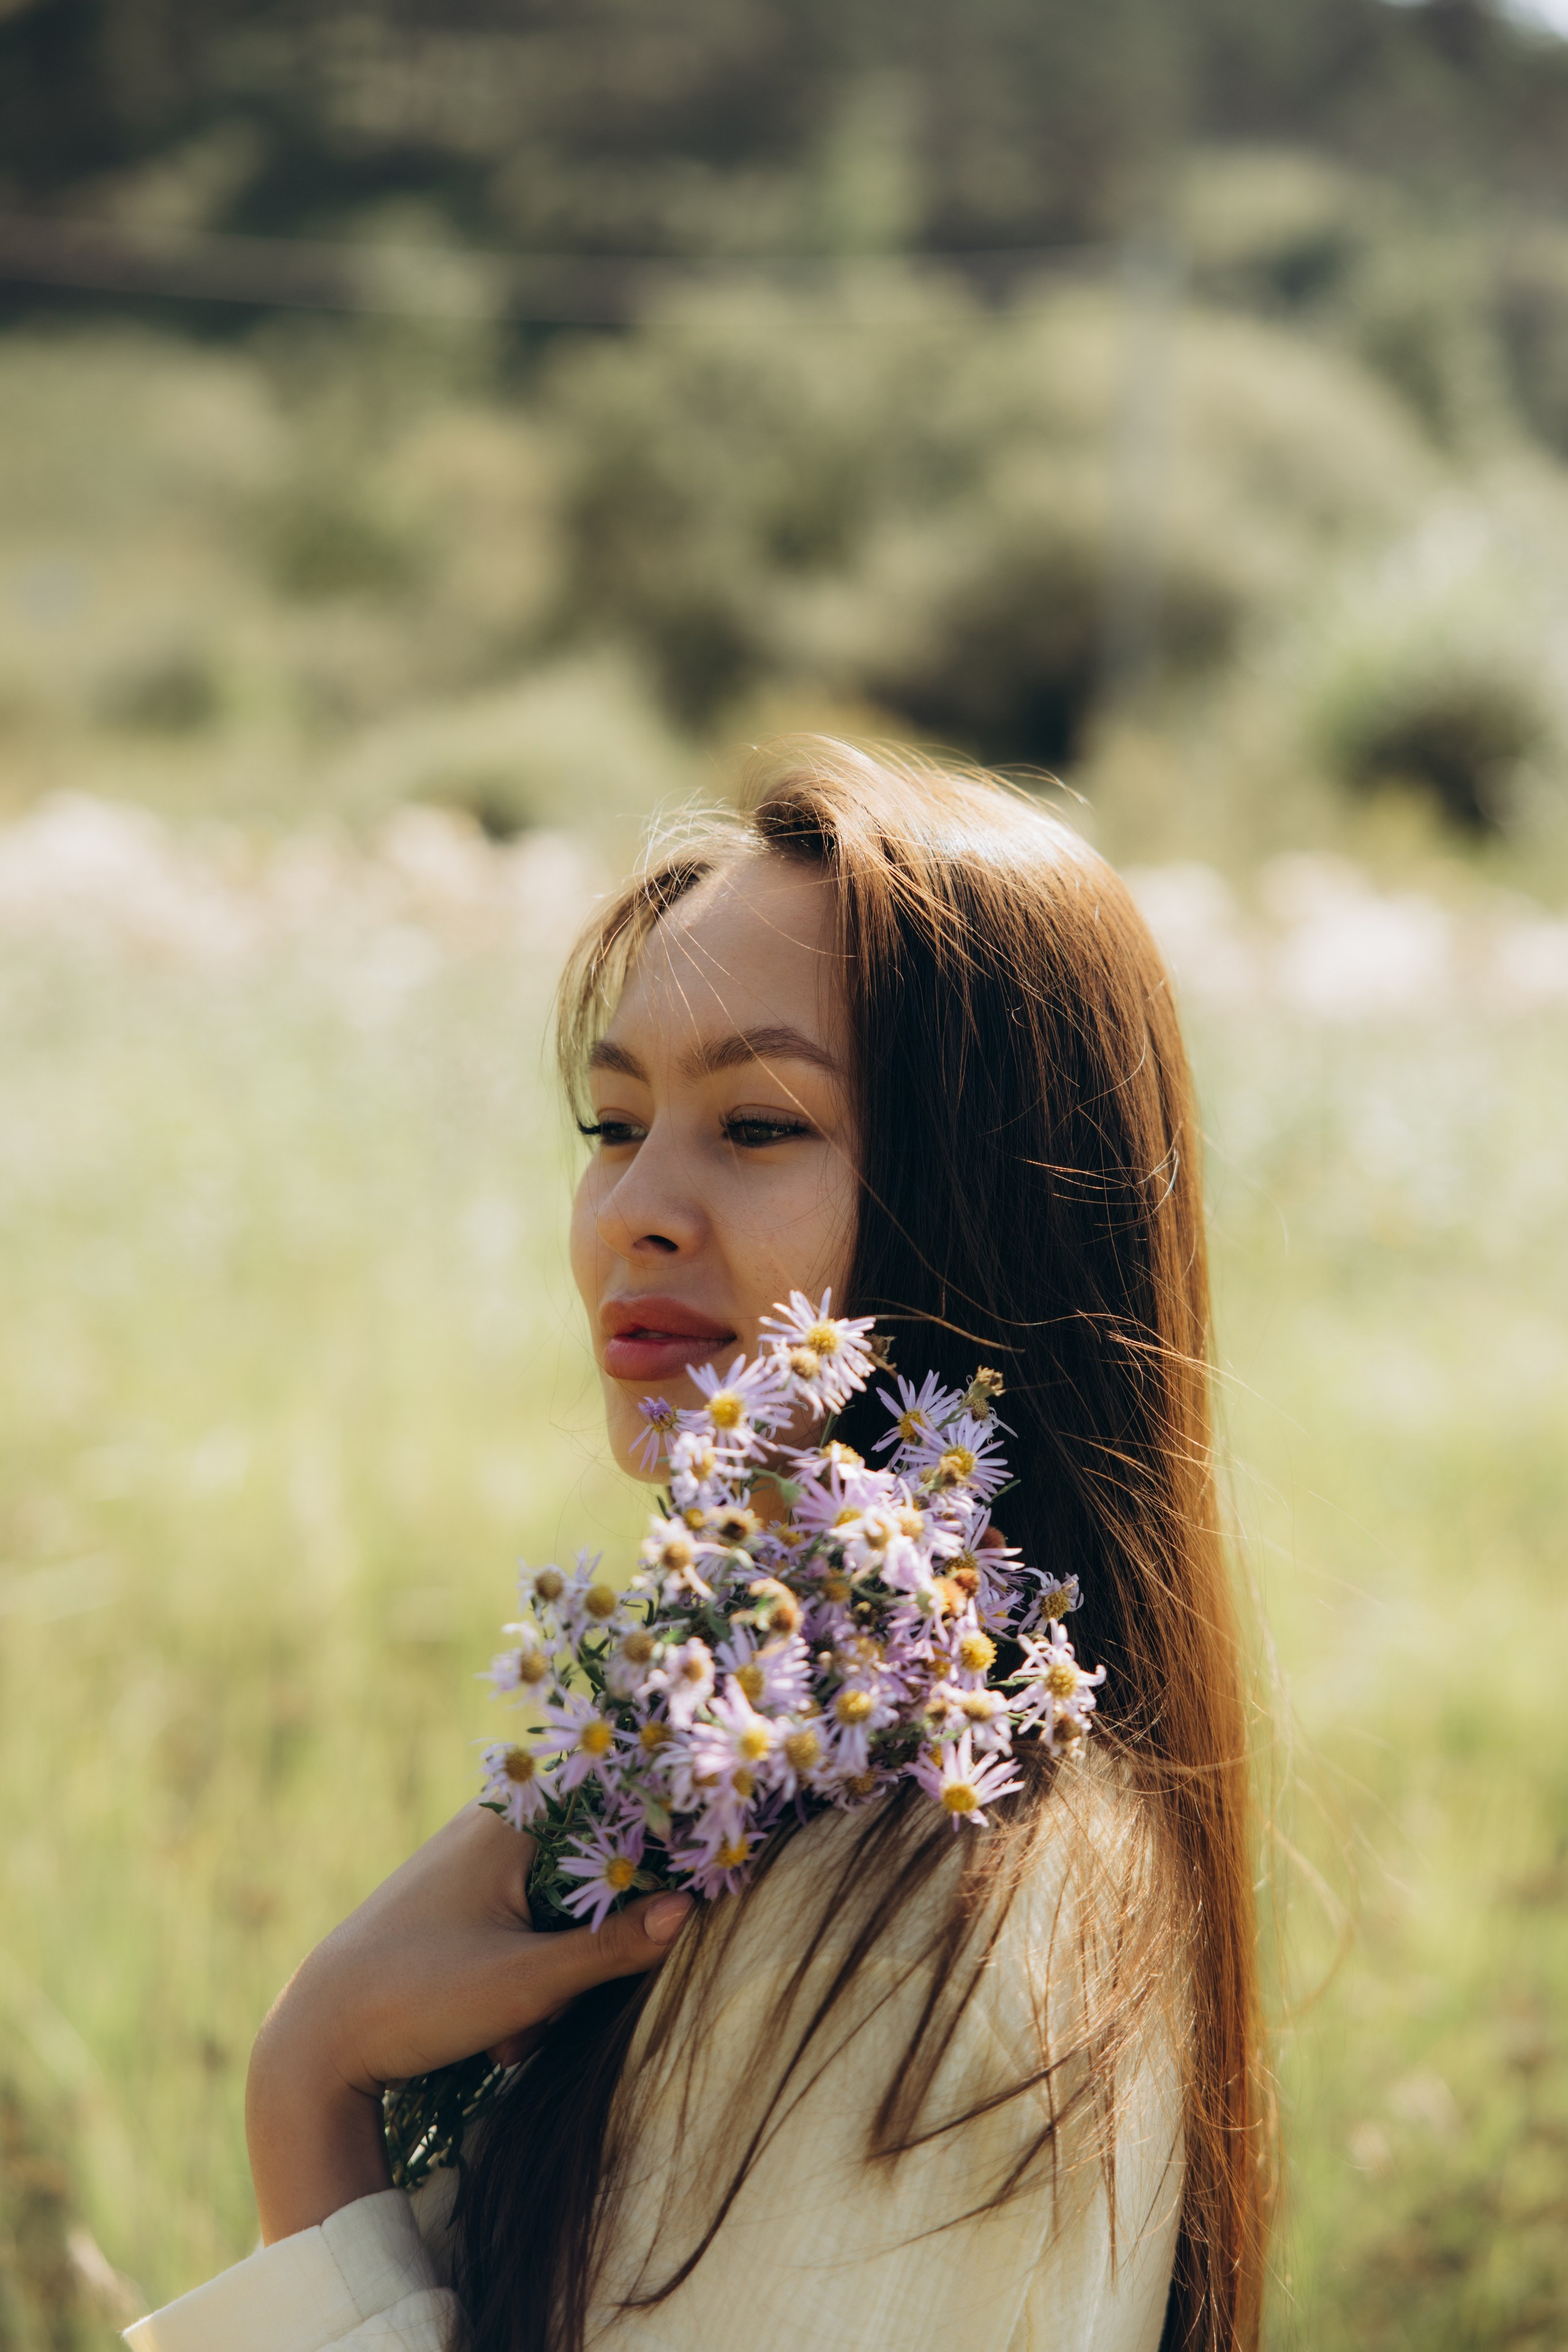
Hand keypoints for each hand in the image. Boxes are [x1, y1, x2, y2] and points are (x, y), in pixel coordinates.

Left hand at [245, 1803, 690, 2243]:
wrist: (314, 2041)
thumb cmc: (420, 1999)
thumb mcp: (528, 1983)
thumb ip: (614, 1946)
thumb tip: (690, 1910)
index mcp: (509, 1823)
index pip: (616, 1819)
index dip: (652, 1869)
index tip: (674, 1919)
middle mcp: (489, 1828)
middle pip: (588, 1875)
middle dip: (585, 1951)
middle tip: (554, 2010)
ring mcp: (468, 1864)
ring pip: (555, 1912)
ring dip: (552, 1977)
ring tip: (512, 2033)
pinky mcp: (453, 1902)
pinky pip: (520, 1927)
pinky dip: (521, 1977)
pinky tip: (496, 2030)